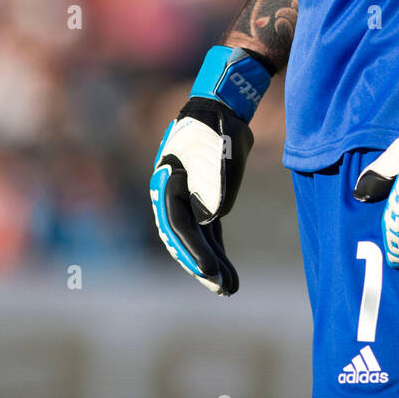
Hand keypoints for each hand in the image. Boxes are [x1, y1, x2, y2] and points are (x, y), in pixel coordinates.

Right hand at [149, 46, 273, 294]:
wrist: (222, 108)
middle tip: (222, 288)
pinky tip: (227, 272)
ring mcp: (187, 200)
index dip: (193, 250)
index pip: (179, 225)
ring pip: (198, 239)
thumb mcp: (216, 155)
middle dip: (202, 265)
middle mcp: (172, 196)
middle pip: (184, 239)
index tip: (210, 270)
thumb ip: (212, 186)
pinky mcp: (204, 201)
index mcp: (168, 184)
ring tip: (231, 289)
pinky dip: (217, 250)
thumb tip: (212, 217)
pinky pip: (208, 232)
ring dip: (213, 263)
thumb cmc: (217, 130)